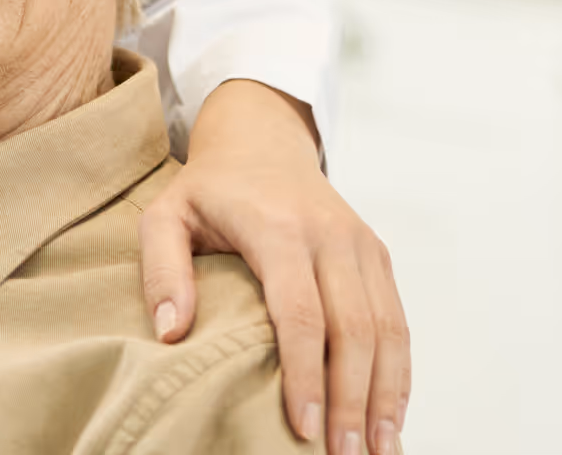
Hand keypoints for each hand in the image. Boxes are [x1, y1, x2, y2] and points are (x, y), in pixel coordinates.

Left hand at [138, 81, 408, 454]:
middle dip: (353, 399)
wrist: (261, 138)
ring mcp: (360, 243)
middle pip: (354, 328)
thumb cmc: (210, 187)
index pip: (302, 311)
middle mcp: (330, 234)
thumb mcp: (165, 214)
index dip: (306, 374)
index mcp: (278, 227)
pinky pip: (397, 317)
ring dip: (387, 394)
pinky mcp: (376, 254)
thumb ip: (161, 269)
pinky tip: (391, 413)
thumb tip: (170, 332)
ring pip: (387, 327)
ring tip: (379, 451)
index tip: (303, 427)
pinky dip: (400, 370)